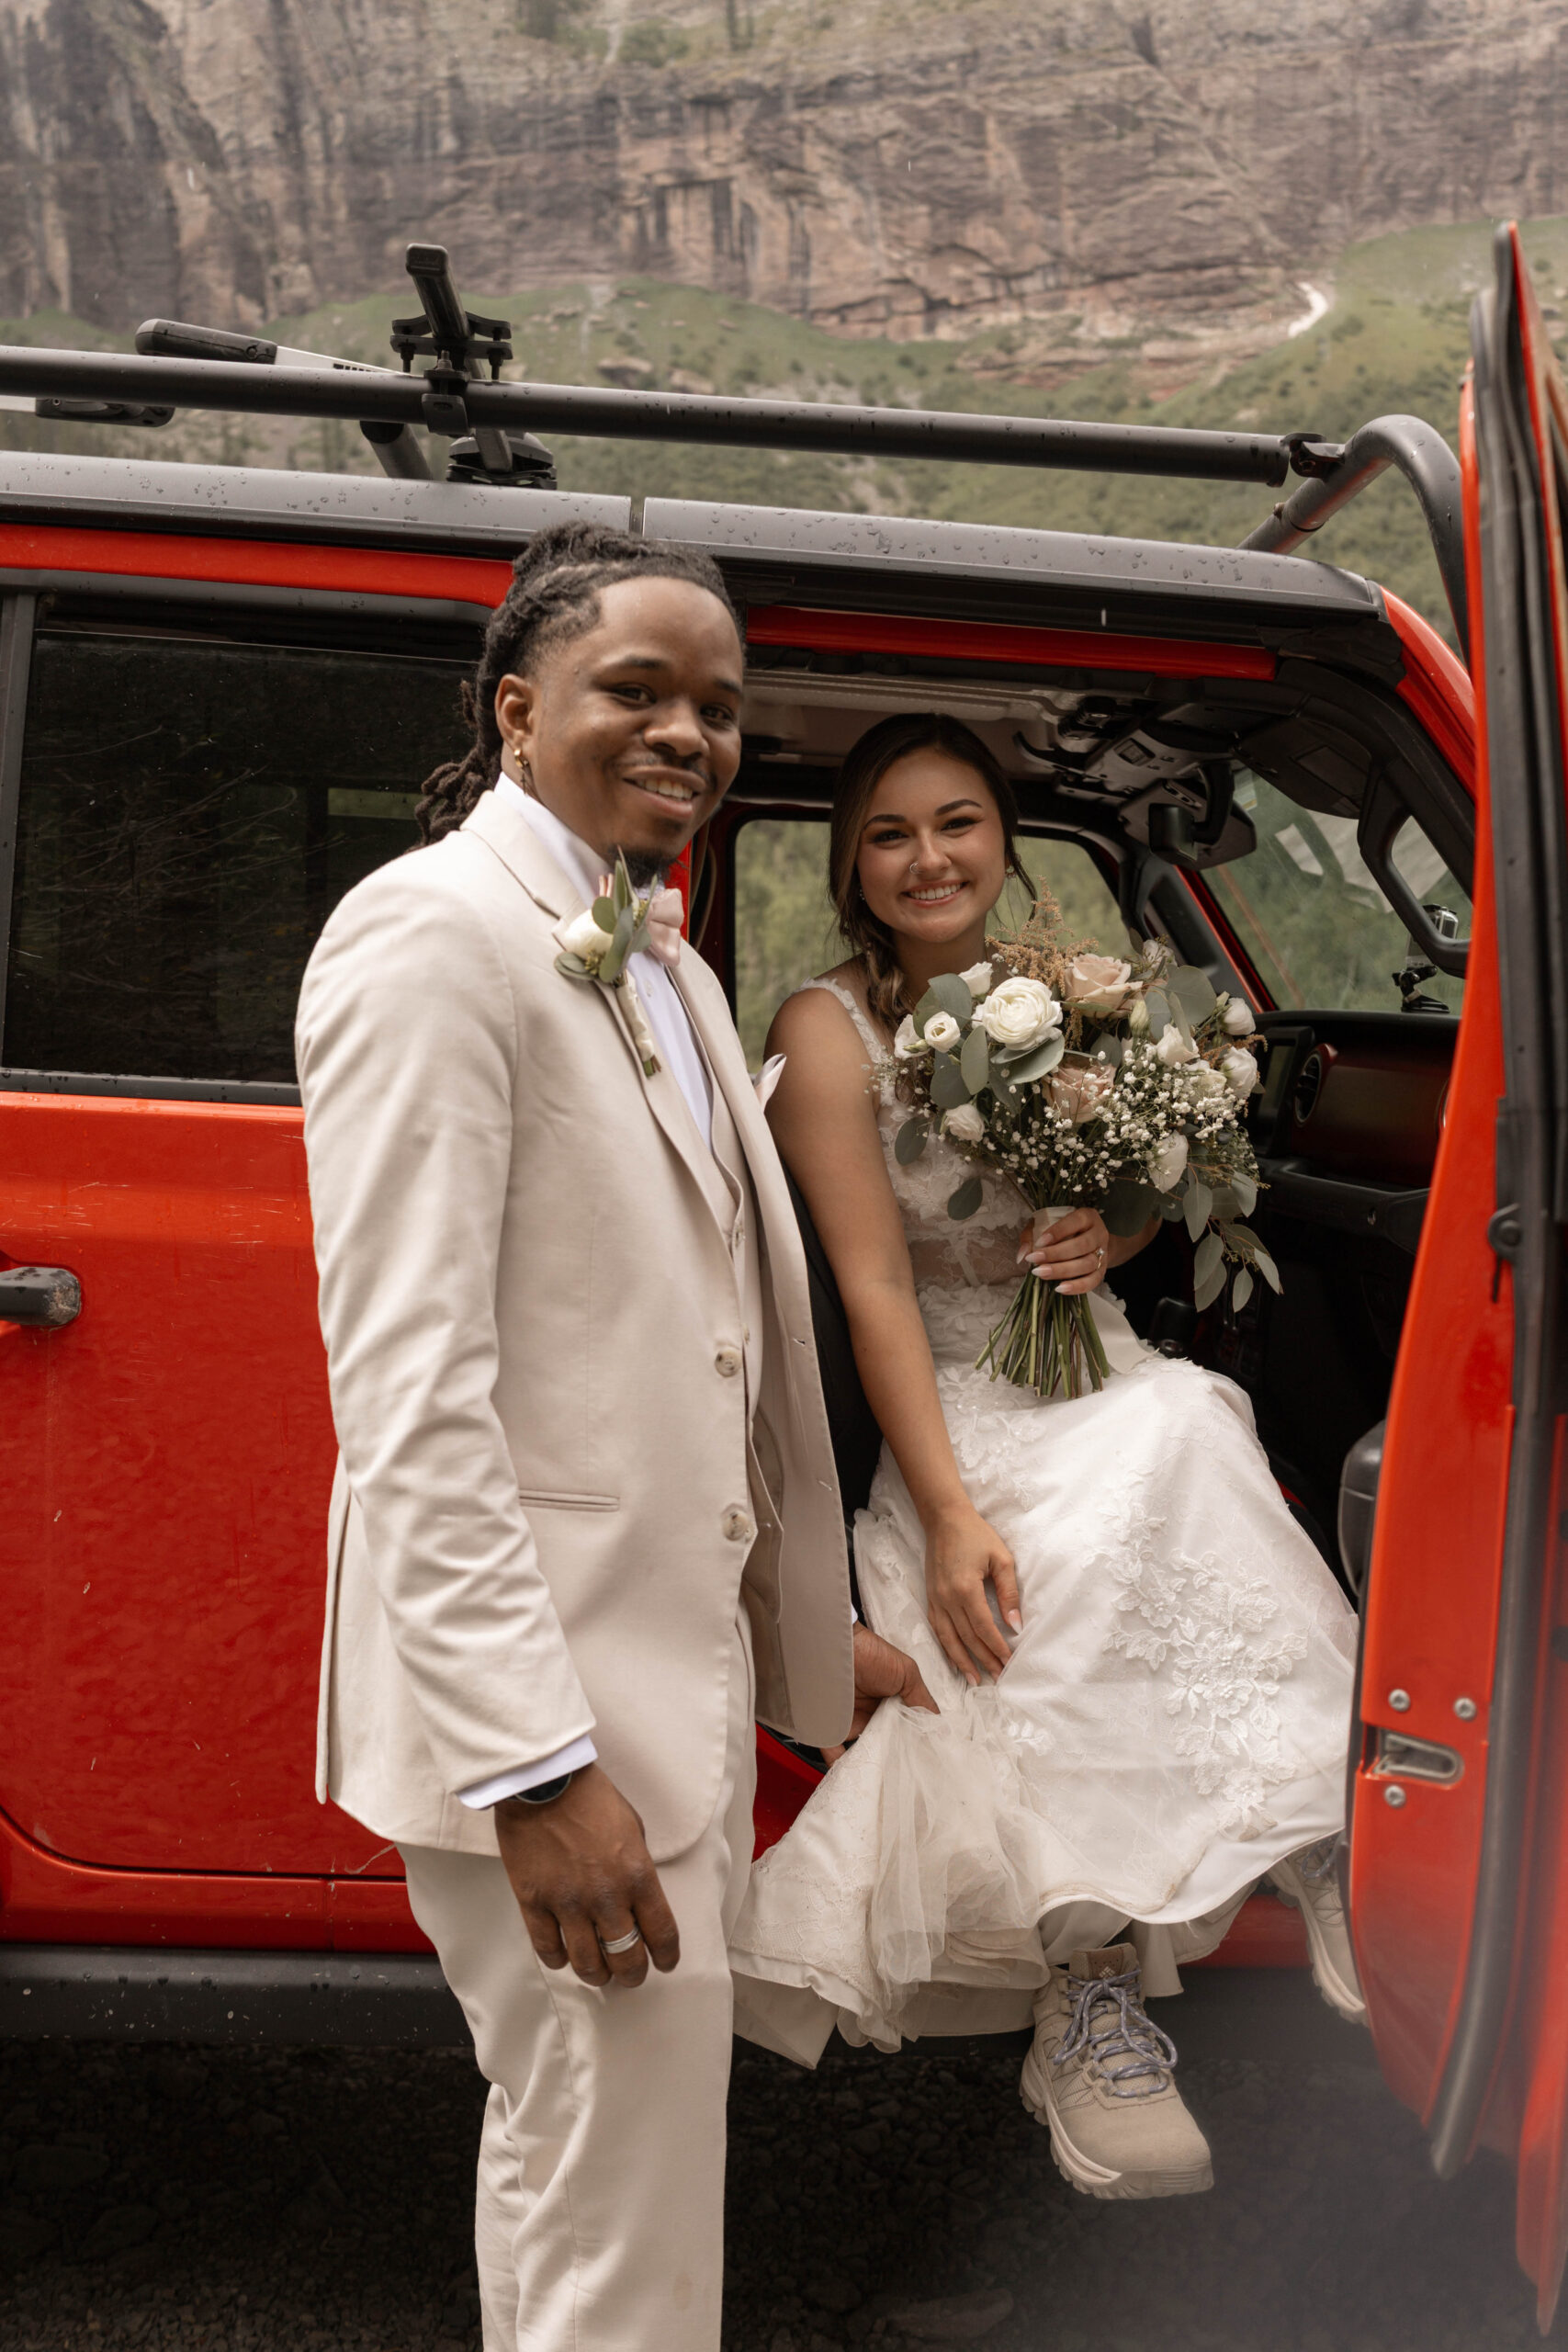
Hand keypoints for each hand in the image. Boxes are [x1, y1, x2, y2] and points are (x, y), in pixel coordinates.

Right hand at [494, 1763, 678, 1990]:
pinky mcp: (534, 1903)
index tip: (666, 1963)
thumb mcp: (633, 1827)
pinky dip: (559, 1960)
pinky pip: (548, 1949)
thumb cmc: (591, 1797)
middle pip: (626, 1958)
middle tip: (631, 1975)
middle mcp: (606, 1897)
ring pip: (587, 1963)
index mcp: (638, 1875)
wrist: (543, 1781)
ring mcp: (568, 1903)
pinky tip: (565, 1956)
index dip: (668, 1957)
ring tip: (600, 1973)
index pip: (662, 1933)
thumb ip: (637, 1867)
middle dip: (633, 1974)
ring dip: (598, 1975)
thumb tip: (636, 1897)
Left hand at [823, 1623, 938, 1762]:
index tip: (925, 1762)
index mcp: (891, 1702)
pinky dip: (839, 1764)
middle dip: (893, 1759)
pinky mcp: (831, 1726)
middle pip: (885, 1743)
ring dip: (871, 1764)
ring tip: (883, 1781)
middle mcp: (872, 1714)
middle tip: (905, 1776)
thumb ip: (922, 1701)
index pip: (905, 1729)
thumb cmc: (872, 1654)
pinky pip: (833, 1750)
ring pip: (863, 1751)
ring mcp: (851, 1721)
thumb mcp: (906, 1673)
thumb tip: (941, 1728)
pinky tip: (851, 1776)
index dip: (914, 1744)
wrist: (835, 1644)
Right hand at [925, 1500, 1020, 1684]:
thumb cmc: (976, 1535)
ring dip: (962, 1661)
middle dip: (984, 1660)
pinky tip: (955, 1658)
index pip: (984, 1628)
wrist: (944, 1519)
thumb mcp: (1001, 1559)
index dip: (997, 1647)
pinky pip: (937, 1628)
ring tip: (975, 1679)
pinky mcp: (930, 1597)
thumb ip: (1009, 1592)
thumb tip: (1016, 1624)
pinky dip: (947, 1647)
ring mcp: (935, 1599)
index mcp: (966, 1589)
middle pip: (967, 1638)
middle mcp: (947, 1598)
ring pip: (949, 1638)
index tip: (1009, 1661)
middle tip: (998, 1677)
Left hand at [1020, 1206, 1110, 1296]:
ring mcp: (1103, 1252)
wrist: (1091, 1242)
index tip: (1039, 1242)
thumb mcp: (1045, 1224)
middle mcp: (1099, 1233)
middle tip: (1035, 1262)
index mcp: (1087, 1217)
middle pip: (1082, 1245)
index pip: (1074, 1221)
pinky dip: (1077, 1287)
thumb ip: (1031, 1235)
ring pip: (1088, 1263)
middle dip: (1056, 1254)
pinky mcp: (1103, 1270)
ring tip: (1042, 1274)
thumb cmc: (1063, 1231)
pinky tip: (1060, 1288)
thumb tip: (1022, 1255)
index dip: (1057, 1232)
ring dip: (1063, 1271)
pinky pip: (1093, 1281)